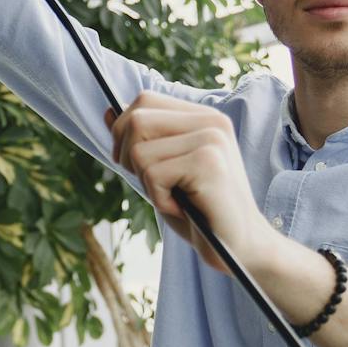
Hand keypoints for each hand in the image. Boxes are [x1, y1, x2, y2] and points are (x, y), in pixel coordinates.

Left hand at [106, 92, 276, 274]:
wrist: (239, 246)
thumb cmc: (199, 210)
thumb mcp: (164, 169)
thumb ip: (141, 140)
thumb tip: (108, 112)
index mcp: (203, 116)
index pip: (144, 100)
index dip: (124, 132)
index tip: (137, 164)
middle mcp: (211, 120)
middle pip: (136, 120)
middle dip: (129, 158)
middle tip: (156, 184)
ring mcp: (211, 139)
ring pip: (139, 151)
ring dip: (148, 184)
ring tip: (176, 197)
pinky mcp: (208, 162)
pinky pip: (152, 174)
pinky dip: (159, 199)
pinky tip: (184, 207)